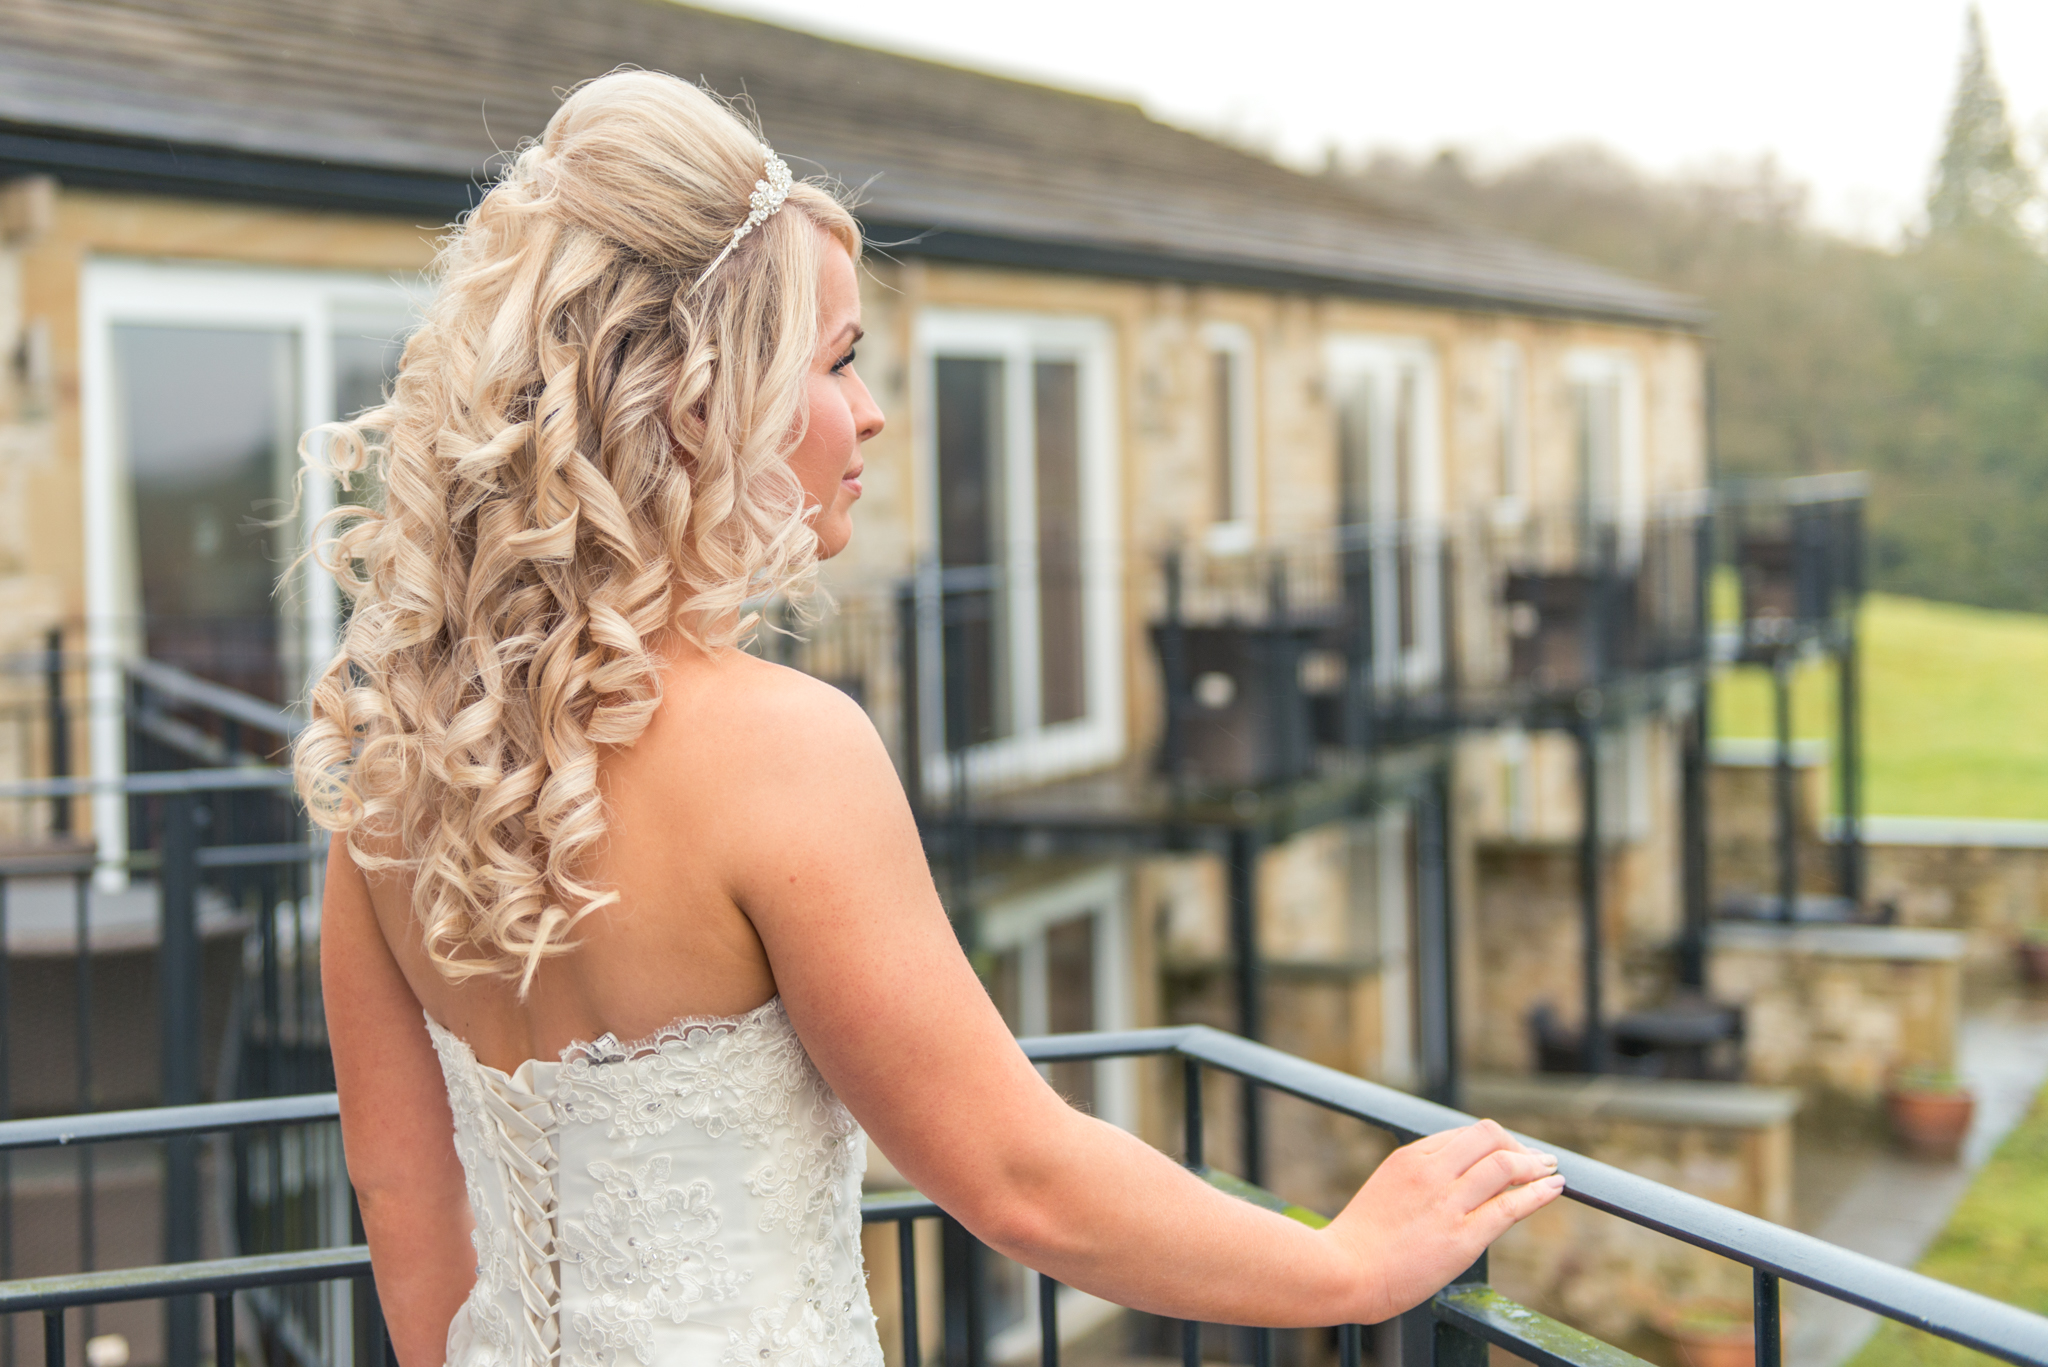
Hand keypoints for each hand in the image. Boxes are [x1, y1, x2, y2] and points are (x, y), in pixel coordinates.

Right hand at [1321, 1119, 1564, 1323]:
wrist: (1344, 1271)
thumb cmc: (1360, 1239)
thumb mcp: (1387, 1189)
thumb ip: (1419, 1178)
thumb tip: (1456, 1175)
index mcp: (1410, 1157)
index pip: (1463, 1135)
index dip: (1494, 1142)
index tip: (1509, 1153)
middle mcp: (1431, 1172)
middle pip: (1488, 1137)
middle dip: (1517, 1145)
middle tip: (1534, 1159)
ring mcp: (1448, 1203)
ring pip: (1504, 1164)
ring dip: (1534, 1164)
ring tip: (1550, 1170)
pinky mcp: (1462, 1238)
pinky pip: (1510, 1207)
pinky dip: (1539, 1194)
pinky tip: (1555, 1188)